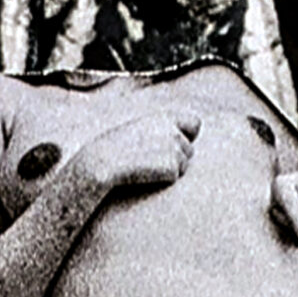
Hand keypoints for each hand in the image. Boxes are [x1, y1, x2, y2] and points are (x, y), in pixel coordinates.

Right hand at [74, 112, 199, 197]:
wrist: (103, 161)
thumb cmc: (115, 147)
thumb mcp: (138, 128)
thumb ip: (159, 130)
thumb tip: (179, 139)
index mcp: (164, 118)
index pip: (195, 123)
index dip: (189, 134)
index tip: (181, 141)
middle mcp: (173, 131)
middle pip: (189, 149)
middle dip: (177, 156)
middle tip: (150, 159)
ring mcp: (174, 149)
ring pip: (184, 165)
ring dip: (170, 168)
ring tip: (145, 166)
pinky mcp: (172, 168)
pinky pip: (175, 177)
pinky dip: (163, 179)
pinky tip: (145, 174)